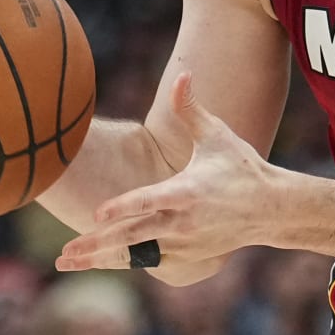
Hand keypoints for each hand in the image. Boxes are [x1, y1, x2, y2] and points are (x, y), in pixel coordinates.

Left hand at [55, 72, 281, 270]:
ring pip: (135, 255)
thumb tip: (183, 73)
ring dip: (99, 259)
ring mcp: (183, 243)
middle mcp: (182, 222)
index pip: (149, 201)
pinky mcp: (186, 258)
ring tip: (65, 260)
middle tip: (64, 251)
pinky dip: (120, 261)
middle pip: (134, 237)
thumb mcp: (217, 135)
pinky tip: (91, 261)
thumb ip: (191, 108)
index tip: (97, 214)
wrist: (270, 209)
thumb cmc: (241, 167)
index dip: (123, 207)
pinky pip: (147, 261)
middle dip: (97, 244)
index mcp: (187, 191)